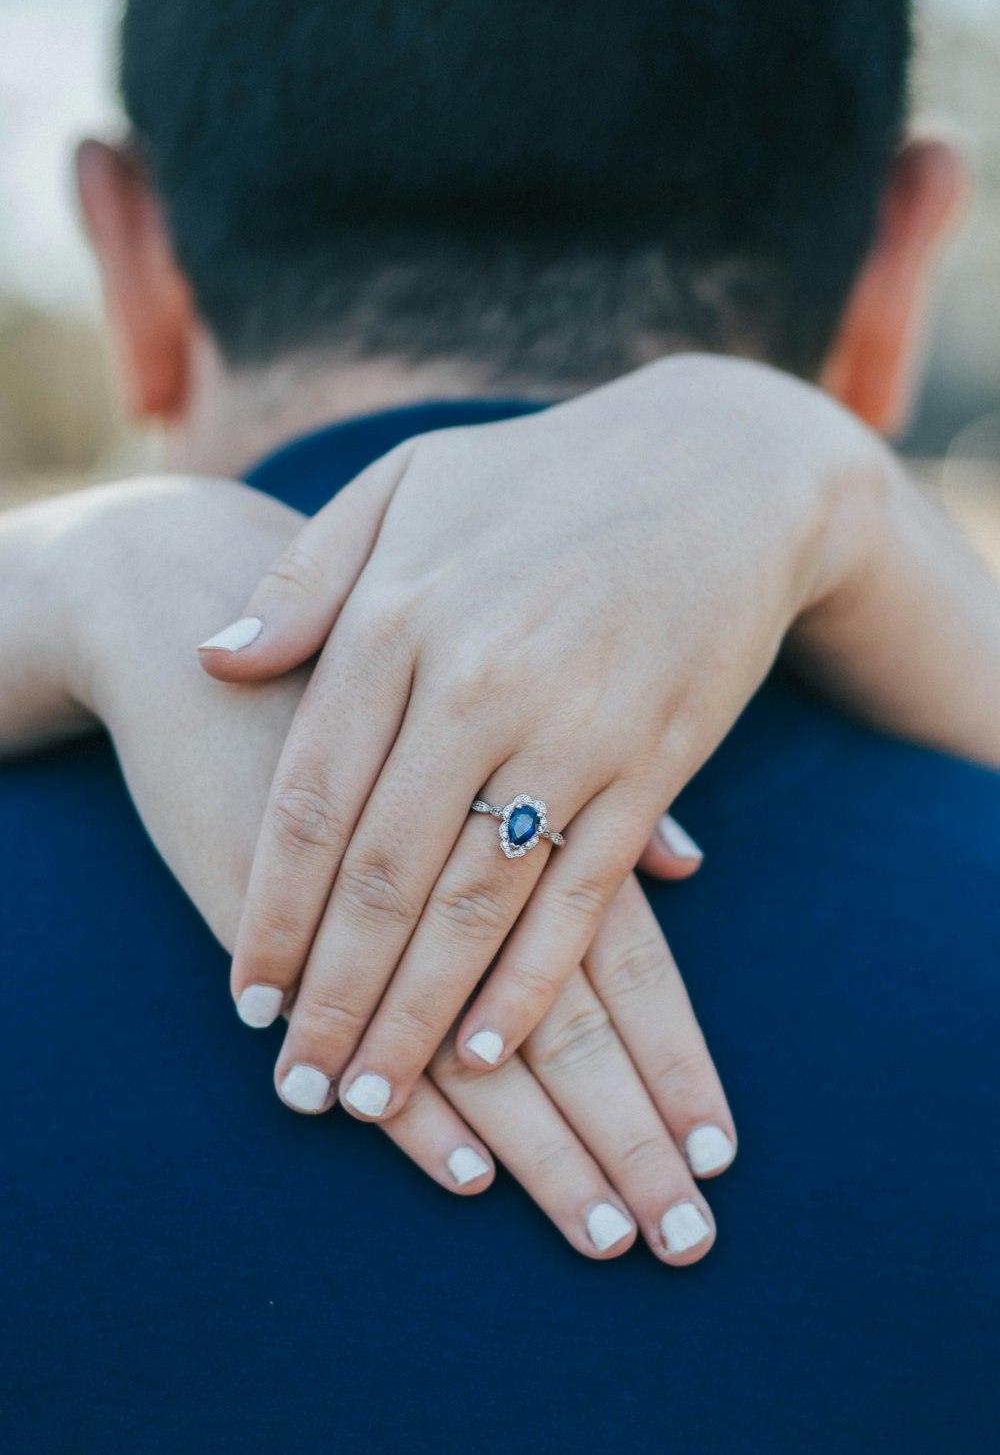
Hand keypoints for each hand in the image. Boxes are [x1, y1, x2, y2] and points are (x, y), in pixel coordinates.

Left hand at [200, 354, 881, 1123]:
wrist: (721, 467)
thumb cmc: (542, 476)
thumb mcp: (406, 484)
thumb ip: (304, 578)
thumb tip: (216, 662)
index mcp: (400, 615)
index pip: (311, 798)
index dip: (273, 909)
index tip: (246, 997)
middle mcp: (478, 680)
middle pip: (383, 872)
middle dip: (334, 993)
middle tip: (301, 1085)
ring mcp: (573, 728)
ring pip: (474, 902)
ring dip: (418, 1013)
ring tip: (373, 1094)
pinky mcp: (654, 763)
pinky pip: (580, 898)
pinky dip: (528, 981)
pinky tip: (486, 1048)